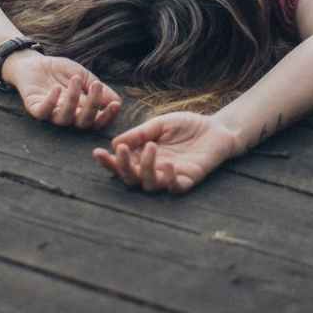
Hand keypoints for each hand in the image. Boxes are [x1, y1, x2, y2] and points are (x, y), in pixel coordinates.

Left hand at [5, 52, 121, 129]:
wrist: (36, 63)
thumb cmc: (61, 71)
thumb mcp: (84, 75)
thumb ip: (98, 88)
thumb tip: (117, 101)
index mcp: (81, 110)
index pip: (96, 120)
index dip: (107, 116)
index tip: (116, 104)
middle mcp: (68, 116)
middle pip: (83, 122)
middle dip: (92, 106)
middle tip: (97, 86)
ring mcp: (51, 113)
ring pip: (64, 118)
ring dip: (72, 100)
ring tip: (76, 79)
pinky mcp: (35, 108)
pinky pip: (43, 111)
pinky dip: (51, 102)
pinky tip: (57, 89)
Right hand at [92, 111, 239, 193]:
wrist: (216, 127)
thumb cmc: (185, 126)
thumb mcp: (159, 124)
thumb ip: (139, 133)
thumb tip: (114, 143)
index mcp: (142, 156)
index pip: (121, 164)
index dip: (108, 162)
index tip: (97, 152)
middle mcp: (153, 170)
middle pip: (131, 179)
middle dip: (124, 167)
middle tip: (122, 151)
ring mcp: (170, 177)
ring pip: (150, 185)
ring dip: (146, 169)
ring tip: (151, 148)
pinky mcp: (188, 180)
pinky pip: (175, 187)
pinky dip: (170, 179)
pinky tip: (168, 164)